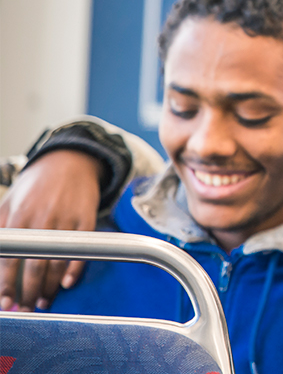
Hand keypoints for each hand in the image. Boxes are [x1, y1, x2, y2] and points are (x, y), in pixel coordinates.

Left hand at [0, 150, 101, 310]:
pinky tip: (66, 283)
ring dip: (49, 286)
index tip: (4, 302)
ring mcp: (66, 219)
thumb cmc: (36, 185)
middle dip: (28, 292)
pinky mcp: (87, 219)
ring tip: (43, 301)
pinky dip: (74, 270)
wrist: (70, 162)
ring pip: (58, 261)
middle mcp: (42, 218)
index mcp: (19, 216)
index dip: (6, 284)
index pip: (9, 258)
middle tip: (26, 308)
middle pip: (34, 265)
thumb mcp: (9, 201)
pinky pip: (82, 250)